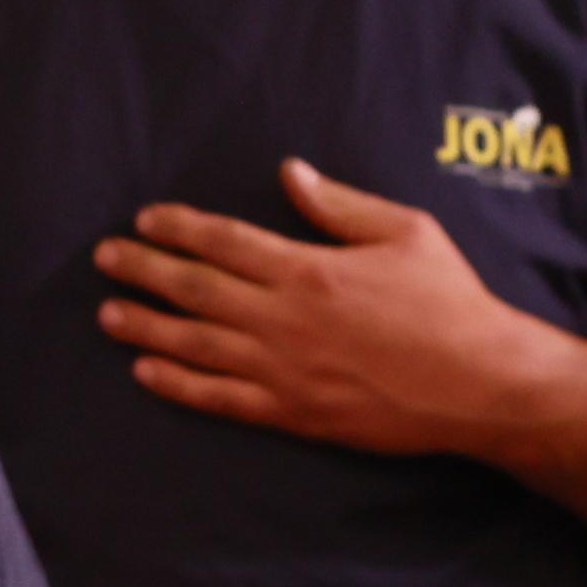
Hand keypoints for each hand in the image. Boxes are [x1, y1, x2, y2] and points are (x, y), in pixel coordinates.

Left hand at [92, 158, 569, 462]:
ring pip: (195, 345)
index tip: (145, 220)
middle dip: (144, 270)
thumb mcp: (406, 232)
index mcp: (308, 269)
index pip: (224, 241)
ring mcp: (283, 370)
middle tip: (105, 258)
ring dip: (146, 327)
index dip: (179, 228)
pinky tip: (145, 372)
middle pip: (195, 289)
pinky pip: (220, 399)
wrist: (481, 384)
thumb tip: (290, 173)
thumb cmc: (450, 302)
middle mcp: (284, 319)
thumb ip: (339, 206)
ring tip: (108, 313)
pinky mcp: (293, 413)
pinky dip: (178, 385)